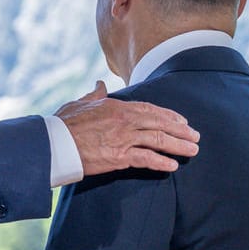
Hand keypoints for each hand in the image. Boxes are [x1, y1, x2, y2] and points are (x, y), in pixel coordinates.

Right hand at [56, 81, 199, 176]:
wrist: (53, 144)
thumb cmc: (62, 124)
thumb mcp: (79, 103)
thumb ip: (94, 94)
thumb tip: (100, 83)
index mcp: (116, 106)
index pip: (150, 109)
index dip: (169, 115)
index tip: (182, 121)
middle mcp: (124, 120)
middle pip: (160, 123)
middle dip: (181, 130)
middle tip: (195, 137)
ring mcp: (123, 138)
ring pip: (158, 140)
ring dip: (178, 145)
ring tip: (192, 151)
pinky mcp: (119, 157)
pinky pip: (146, 159)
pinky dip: (161, 162)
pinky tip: (173, 166)